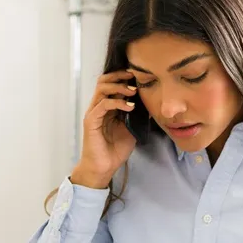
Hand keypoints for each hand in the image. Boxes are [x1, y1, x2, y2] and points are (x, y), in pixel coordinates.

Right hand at [70, 71, 137, 189]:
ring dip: (119, 87)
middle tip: (134, 76)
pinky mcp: (91, 121)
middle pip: (104, 81)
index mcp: (107, 107)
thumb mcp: (132, 128)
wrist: (104, 167)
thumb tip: (152, 104)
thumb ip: (138, 115)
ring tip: (133, 91)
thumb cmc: (116, 149)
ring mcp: (94, 112)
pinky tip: (130, 107)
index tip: (139, 76)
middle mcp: (98, 107)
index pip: (111, 83)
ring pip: (102, 88)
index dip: (124, 77)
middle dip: (120, 76)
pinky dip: (117, 102)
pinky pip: (103, 104)